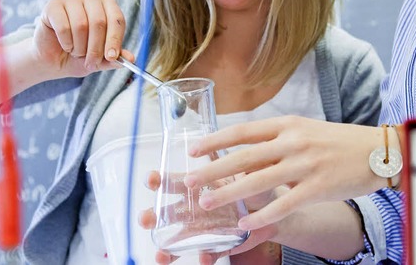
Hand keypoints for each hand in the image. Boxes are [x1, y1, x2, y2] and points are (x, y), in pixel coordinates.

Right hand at [32, 0, 132, 76]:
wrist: (51, 59)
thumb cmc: (79, 55)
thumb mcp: (99, 60)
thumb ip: (114, 58)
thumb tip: (131, 58)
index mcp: (107, 6)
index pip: (117, 19)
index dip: (115, 39)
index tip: (111, 57)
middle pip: (99, 22)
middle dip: (96, 48)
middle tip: (91, 62)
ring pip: (81, 25)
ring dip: (79, 47)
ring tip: (76, 52)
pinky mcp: (53, 5)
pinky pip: (64, 26)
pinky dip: (66, 42)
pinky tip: (65, 45)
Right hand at [139, 171, 270, 264]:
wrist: (271, 210)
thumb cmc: (254, 185)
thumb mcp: (249, 171)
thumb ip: (242, 167)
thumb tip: (241, 161)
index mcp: (198, 185)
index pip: (173, 181)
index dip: (160, 180)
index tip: (151, 179)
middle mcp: (194, 209)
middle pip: (166, 213)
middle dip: (152, 216)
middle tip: (145, 219)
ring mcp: (203, 230)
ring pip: (177, 241)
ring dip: (166, 248)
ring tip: (160, 256)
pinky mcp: (217, 246)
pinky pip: (207, 254)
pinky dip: (205, 257)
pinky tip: (204, 258)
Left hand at [184, 116, 387, 230]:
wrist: (377, 151)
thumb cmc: (338, 142)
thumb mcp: (306, 131)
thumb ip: (278, 141)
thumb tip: (246, 154)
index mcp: (289, 124)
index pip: (244, 131)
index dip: (216, 140)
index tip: (194, 149)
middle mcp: (294, 141)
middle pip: (244, 156)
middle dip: (212, 170)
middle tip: (188, 182)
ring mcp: (306, 164)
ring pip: (258, 180)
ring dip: (229, 194)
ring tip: (206, 205)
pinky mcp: (319, 186)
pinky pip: (284, 204)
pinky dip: (262, 215)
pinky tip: (245, 223)